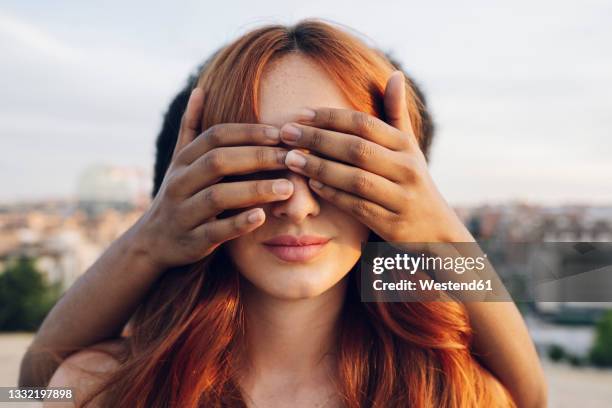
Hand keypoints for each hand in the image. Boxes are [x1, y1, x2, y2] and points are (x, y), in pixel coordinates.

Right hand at [133, 88, 293, 269]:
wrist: (152, 242)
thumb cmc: (179, 195)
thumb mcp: (180, 161)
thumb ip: (190, 127)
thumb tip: (200, 90)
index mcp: (183, 160)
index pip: (216, 137)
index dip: (248, 133)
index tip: (280, 133)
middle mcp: (180, 182)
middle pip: (218, 162)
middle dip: (258, 158)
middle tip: (291, 158)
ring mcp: (183, 212)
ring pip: (217, 197)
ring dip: (254, 190)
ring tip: (288, 188)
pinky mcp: (191, 241)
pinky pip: (215, 231)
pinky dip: (238, 224)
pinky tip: (262, 217)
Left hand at [278, 71, 473, 244]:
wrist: (434, 229)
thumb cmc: (411, 181)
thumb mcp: (409, 148)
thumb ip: (397, 113)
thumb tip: (395, 74)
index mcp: (406, 146)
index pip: (364, 124)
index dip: (330, 117)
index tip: (300, 114)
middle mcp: (406, 169)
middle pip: (357, 149)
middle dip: (318, 139)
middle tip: (286, 133)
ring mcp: (400, 198)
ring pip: (355, 179)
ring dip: (320, 167)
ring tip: (291, 159)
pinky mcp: (391, 223)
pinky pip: (357, 206)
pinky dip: (333, 195)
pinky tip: (311, 185)